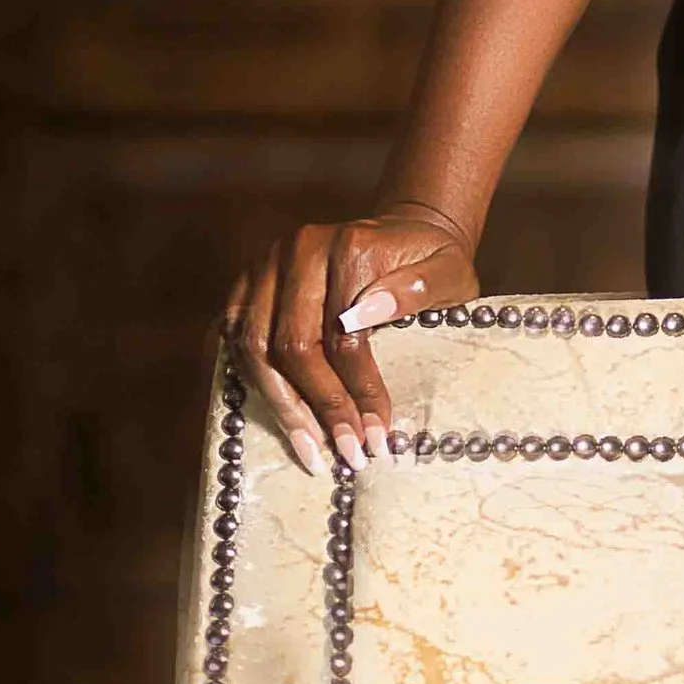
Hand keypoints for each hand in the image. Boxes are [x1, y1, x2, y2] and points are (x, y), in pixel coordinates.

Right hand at [222, 204, 479, 475]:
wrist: (404, 231)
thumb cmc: (430, 260)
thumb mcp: (448, 271)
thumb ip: (416, 288)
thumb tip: (365, 314)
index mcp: (349, 247)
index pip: (342, 336)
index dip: (357, 392)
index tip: (375, 436)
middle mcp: (300, 250)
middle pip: (292, 345)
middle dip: (319, 408)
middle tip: (345, 452)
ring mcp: (269, 262)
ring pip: (256, 347)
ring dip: (282, 405)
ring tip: (310, 448)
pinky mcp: (251, 278)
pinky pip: (236, 336)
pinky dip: (254, 378)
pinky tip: (278, 411)